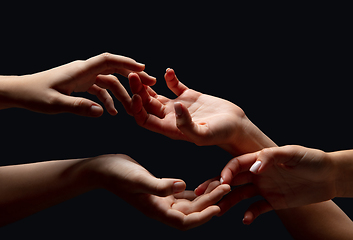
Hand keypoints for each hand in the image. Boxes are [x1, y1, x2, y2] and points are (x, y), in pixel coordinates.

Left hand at [3, 53, 155, 116]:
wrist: (21, 92)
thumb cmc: (35, 95)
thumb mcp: (55, 104)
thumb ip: (78, 107)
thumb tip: (101, 112)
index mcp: (80, 70)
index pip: (108, 61)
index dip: (127, 63)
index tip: (143, 69)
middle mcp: (84, 70)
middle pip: (114, 69)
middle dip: (132, 77)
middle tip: (149, 85)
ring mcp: (83, 77)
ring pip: (109, 82)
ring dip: (122, 93)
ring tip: (132, 108)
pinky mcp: (80, 84)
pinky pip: (99, 89)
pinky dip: (108, 100)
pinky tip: (111, 112)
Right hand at [90, 154, 230, 229]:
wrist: (104, 169)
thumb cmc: (117, 174)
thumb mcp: (138, 179)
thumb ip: (159, 185)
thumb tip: (183, 186)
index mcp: (156, 210)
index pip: (184, 221)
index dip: (202, 217)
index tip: (219, 208)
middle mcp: (160, 208)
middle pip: (191, 212)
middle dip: (210, 202)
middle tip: (226, 187)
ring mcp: (160, 200)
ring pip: (188, 203)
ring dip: (204, 196)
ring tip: (220, 184)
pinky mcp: (160, 191)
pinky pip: (182, 195)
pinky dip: (194, 191)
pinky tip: (203, 184)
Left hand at [128, 68, 245, 148]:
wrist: (236, 126)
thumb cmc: (221, 134)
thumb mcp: (204, 134)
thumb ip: (187, 125)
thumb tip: (177, 107)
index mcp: (170, 128)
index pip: (144, 120)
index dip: (136, 108)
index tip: (137, 95)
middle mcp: (170, 117)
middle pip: (146, 104)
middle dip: (137, 91)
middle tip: (132, 75)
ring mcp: (179, 106)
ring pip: (156, 95)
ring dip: (147, 84)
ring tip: (141, 71)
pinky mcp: (189, 96)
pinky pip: (174, 86)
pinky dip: (170, 78)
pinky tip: (169, 71)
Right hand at [217, 145, 334, 223]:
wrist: (329, 176)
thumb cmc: (311, 159)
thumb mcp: (292, 153)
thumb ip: (270, 157)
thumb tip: (253, 167)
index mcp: (260, 159)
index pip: (237, 164)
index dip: (227, 172)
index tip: (221, 181)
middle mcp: (258, 174)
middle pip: (233, 180)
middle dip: (216, 186)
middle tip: (202, 195)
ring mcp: (264, 188)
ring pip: (240, 196)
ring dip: (228, 203)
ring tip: (218, 211)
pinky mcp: (273, 201)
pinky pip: (258, 208)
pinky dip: (250, 214)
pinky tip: (245, 219)